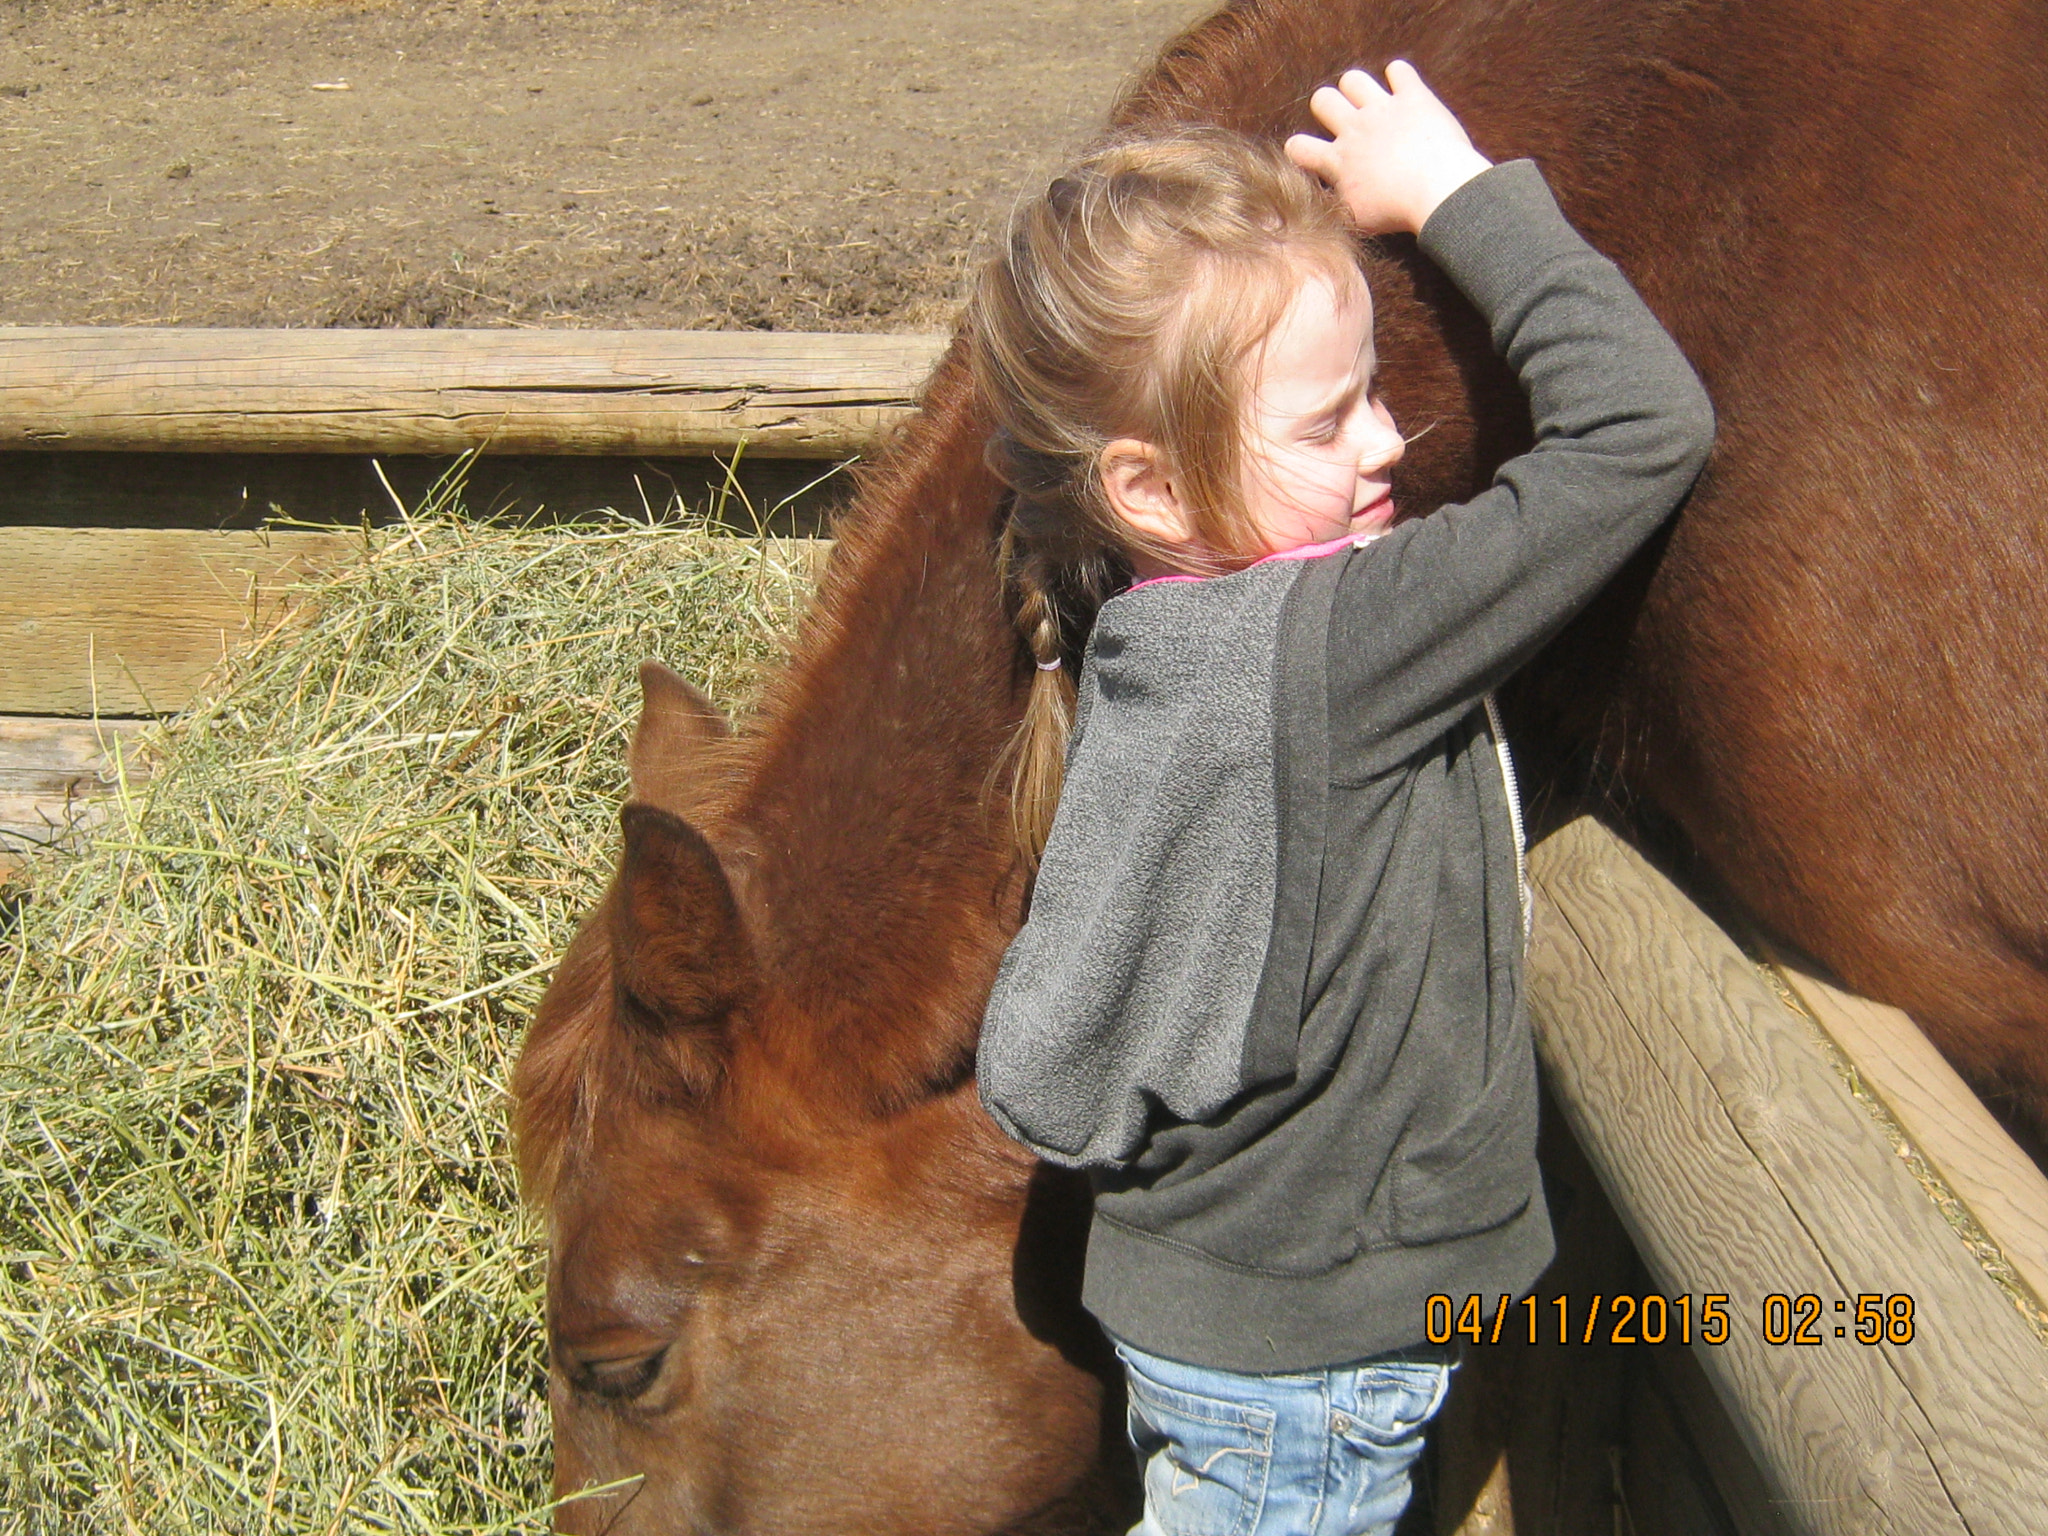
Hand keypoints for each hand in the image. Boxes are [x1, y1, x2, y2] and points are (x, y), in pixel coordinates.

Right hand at [1285, 60, 1492, 235]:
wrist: (1437, 192)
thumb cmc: (1397, 211)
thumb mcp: (1357, 217)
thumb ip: (1337, 201)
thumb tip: (1326, 198)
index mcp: (1337, 161)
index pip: (1298, 147)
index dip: (1299, 148)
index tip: (1312, 154)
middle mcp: (1354, 129)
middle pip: (1322, 99)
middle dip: (1329, 106)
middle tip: (1345, 121)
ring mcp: (1383, 108)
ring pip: (1353, 79)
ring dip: (1358, 87)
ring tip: (1370, 102)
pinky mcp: (1413, 96)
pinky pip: (1399, 71)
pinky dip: (1399, 76)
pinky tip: (1404, 89)